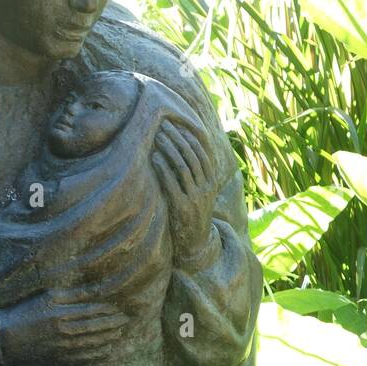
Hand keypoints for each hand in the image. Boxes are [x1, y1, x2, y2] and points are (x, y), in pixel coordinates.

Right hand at [0, 288, 127, 365]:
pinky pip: (84, 358)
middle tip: (125, 321)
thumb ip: (72, 295)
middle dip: (112, 323)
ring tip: (118, 334)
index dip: (107, 310)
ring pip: (93, 343)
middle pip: (96, 327)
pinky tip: (106, 350)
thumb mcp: (47, 298)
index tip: (117, 308)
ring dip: (108, 338)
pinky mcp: (59, 360)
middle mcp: (64, 330)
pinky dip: (98, 354)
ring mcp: (63, 347)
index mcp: (61, 312)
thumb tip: (95, 291)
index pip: (92, 310)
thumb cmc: (25, 314)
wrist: (5, 341)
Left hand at [152, 116, 218, 264]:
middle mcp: (206, 187)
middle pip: (192, 156)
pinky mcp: (183, 208)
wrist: (196, 243)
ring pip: (183, 167)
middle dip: (177, 138)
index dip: (189, 135)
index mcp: (212, 181)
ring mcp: (195, 198)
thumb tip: (182, 149)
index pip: (202, 152)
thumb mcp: (199, 193)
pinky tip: (154, 158)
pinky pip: (173, 184)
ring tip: (157, 137)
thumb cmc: (193, 213)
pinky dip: (164, 169)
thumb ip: (195, 175)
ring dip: (169, 149)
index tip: (176, 122)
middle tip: (163, 124)